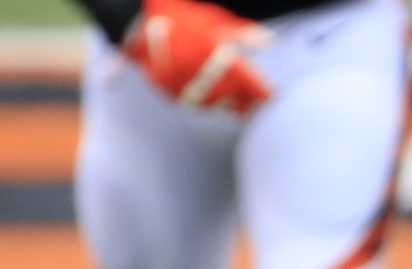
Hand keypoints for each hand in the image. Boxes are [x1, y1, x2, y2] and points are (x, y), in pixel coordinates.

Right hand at [123, 0, 273, 115]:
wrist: (140, 19)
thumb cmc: (185, 18)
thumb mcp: (214, 19)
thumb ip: (243, 32)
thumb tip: (271, 42)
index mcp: (207, 45)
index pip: (241, 74)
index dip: (258, 88)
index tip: (271, 96)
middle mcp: (191, 64)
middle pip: (227, 91)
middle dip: (245, 99)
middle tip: (258, 104)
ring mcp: (175, 77)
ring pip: (209, 101)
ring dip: (229, 105)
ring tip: (242, 107)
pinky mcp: (164, 87)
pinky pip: (191, 101)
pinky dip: (207, 104)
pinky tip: (219, 103)